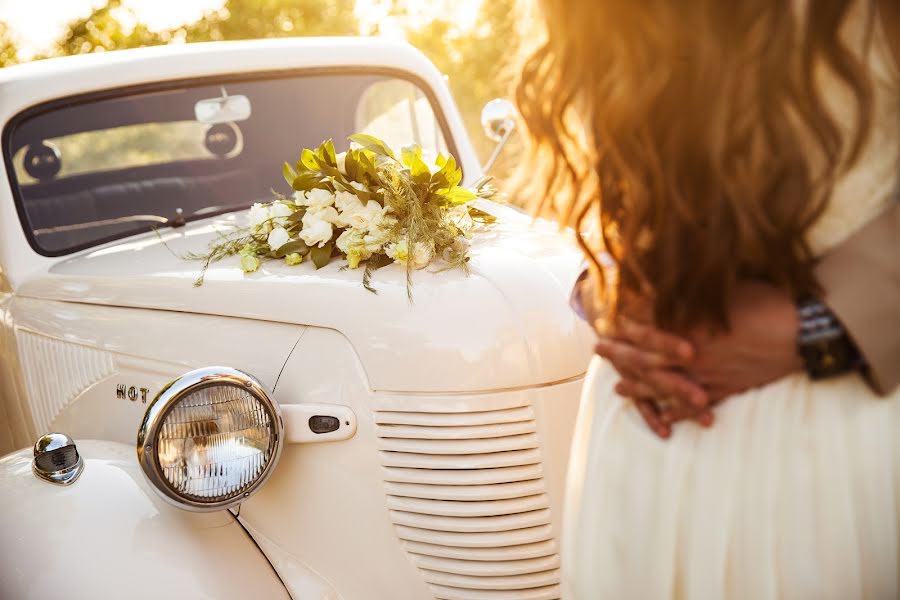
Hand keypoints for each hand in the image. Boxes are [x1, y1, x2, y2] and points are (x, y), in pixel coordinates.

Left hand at [594, 280, 803, 436]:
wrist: (803, 332)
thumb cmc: (766, 302)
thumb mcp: (724, 287)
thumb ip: (691, 289)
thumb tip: (665, 280)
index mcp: (691, 326)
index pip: (648, 325)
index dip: (625, 321)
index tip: (605, 316)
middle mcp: (694, 354)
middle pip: (648, 356)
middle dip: (621, 354)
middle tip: (599, 350)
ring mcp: (709, 375)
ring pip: (666, 385)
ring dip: (640, 386)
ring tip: (618, 389)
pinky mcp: (726, 388)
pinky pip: (695, 405)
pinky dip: (677, 412)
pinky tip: (661, 417)